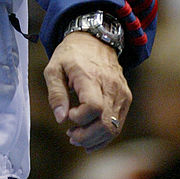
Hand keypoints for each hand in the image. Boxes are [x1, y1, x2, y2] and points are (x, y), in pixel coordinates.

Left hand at [44, 32, 131, 150]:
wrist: (95, 39)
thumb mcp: (54, 68)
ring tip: (77, 137)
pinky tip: (91, 137)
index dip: (80, 118)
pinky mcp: (126, 97)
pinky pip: (118, 123)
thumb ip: (56, 94)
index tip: (68, 115)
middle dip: (86, 136)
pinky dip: (105, 134)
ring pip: (113, 128)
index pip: (94, 107)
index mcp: (91, 76)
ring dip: (95, 139)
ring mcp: (121, 92)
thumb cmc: (71, 54)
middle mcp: (111, 86)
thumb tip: (60, 118)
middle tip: (70, 135)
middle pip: (105, 123)